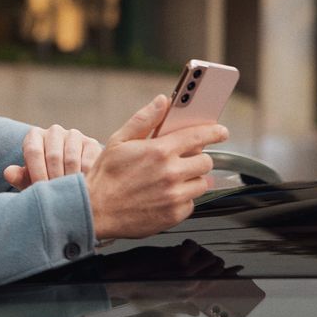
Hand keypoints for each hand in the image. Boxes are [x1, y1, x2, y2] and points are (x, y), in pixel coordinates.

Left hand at [3, 124, 102, 189]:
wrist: (71, 179)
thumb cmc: (44, 179)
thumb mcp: (31, 180)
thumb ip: (19, 177)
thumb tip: (8, 173)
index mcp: (34, 136)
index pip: (33, 151)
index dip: (36, 173)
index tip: (41, 190)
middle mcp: (54, 131)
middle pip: (53, 156)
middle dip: (54, 179)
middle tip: (56, 198)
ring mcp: (74, 135)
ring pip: (71, 159)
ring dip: (69, 180)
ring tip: (68, 196)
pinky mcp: (92, 143)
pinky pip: (88, 161)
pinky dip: (85, 177)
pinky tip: (83, 190)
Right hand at [86, 94, 228, 239]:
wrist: (95, 211)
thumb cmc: (104, 177)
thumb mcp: (119, 141)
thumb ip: (144, 119)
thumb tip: (162, 101)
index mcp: (159, 151)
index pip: (199, 137)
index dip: (214, 132)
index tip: (220, 132)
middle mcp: (171, 173)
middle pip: (206, 162)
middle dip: (198, 159)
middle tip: (185, 161)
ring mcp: (174, 196)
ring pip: (202, 183)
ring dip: (193, 180)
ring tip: (174, 180)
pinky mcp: (174, 214)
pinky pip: (191, 204)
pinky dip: (183, 199)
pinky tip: (166, 196)